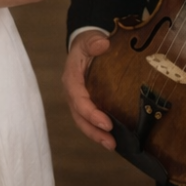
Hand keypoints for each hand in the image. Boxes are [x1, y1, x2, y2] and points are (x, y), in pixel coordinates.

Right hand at [62, 30, 115, 148]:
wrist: (85, 45)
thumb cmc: (87, 44)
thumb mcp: (89, 39)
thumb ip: (93, 41)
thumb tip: (102, 44)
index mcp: (71, 77)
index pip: (77, 97)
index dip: (89, 112)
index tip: (106, 123)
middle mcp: (72, 91)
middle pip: (78, 114)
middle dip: (92, 130)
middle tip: (110, 142)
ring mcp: (78, 99)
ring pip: (82, 120)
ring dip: (95, 134)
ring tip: (112, 145)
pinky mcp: (86, 104)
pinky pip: (89, 119)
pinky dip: (98, 130)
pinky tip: (113, 138)